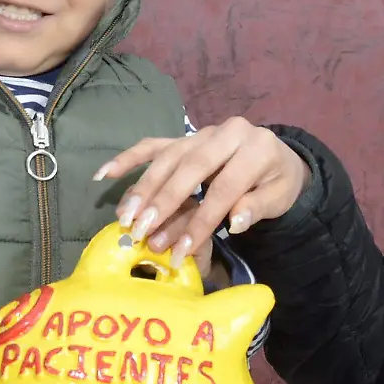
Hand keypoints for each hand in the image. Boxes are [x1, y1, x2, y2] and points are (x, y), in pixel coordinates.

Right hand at [94, 117, 309, 264]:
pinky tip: (104, 174)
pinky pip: (154, 144)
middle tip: (141, 229)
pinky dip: (129, 158)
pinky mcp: (186, 136)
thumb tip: (235, 222)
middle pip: (190, 167)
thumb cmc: (276, 182)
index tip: (180, 251)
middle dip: (163, 201)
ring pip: (168, 156)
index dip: (202, 221)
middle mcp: (226, 133)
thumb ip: (258, 207)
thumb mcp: (279, 197)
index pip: (224, 188)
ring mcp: (202, 132)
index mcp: (256, 147)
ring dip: (143, 186)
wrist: (278, 157)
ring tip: (126, 216)